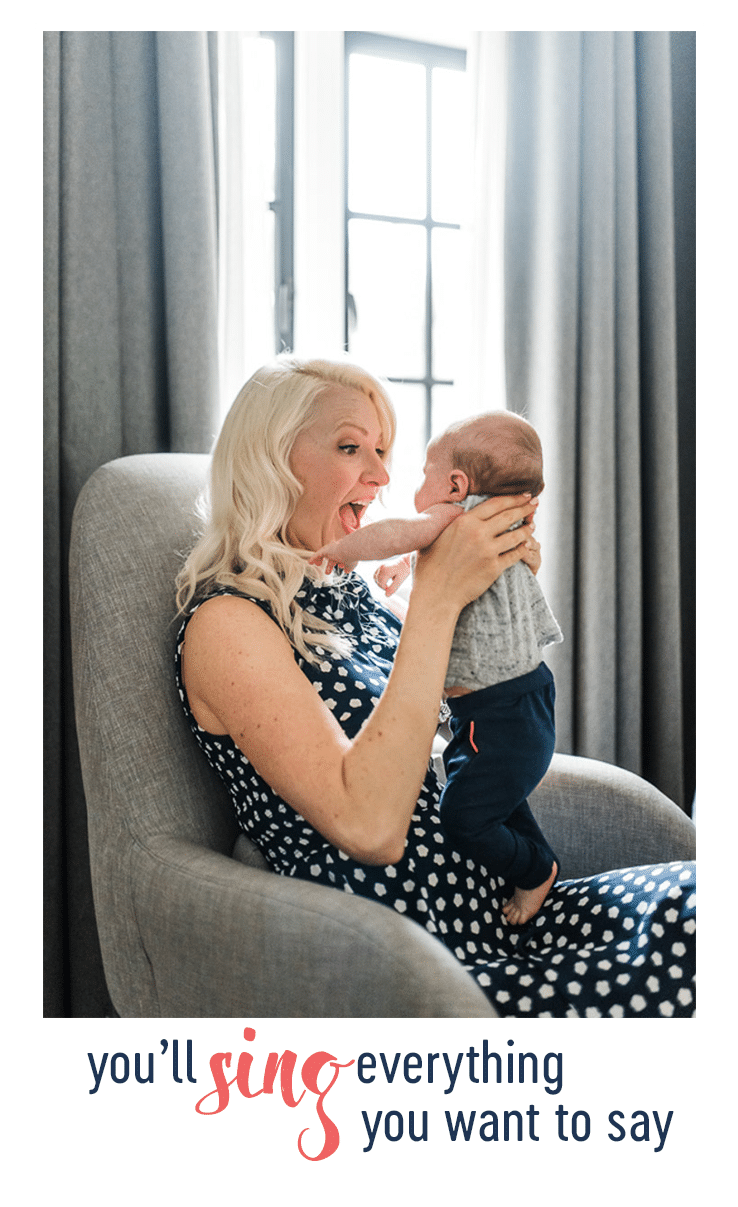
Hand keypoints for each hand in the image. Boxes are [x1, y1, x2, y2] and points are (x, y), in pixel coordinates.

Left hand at [308, 542, 356, 573]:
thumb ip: (348, 567)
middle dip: (330, 565)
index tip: (341, 566)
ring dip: (320, 560)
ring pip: (324, 555)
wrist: (350, 549)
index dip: (340, 563)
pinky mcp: (325, 550)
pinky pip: (317, 554)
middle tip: (327, 572)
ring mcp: (331, 549)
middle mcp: (338, 550)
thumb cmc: (352, 556)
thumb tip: (346, 571)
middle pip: (332, 558)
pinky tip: (310, 562)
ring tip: (317, 565)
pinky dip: (313, 558)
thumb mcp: (351, 564)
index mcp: (345, 553)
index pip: (341, 558)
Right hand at [374, 555, 411, 595]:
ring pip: (375, 578)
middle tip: (389, 587)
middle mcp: (382, 567)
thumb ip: (393, 588)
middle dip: (382, 586)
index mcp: (387, 570)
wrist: (406, 561)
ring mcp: (380, 566)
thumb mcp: (400, 580)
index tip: (390, 589)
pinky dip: (378, 578)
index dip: (385, 588)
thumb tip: (386, 595)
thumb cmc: (404, 569)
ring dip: (379, 583)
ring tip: (386, 584)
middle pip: (377, 581)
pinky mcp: (380, 566)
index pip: (381, 583)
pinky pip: (376, 574)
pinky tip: (384, 580)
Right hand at [414, 494, 538, 611]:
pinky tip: (527, 545)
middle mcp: (478, 533)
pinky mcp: (494, 568)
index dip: (513, 498)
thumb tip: (457, 513)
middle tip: (535, 503)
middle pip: (509, 516)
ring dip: (527, 528)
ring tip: (532, 524)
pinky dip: (523, 548)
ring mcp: (488, 551)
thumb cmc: (429, 567)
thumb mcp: (436, 536)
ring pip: (515, 535)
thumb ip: (451, 523)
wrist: (435, 594)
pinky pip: (515, 555)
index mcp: (464, 521)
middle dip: (525, 508)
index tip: (524, 495)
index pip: (496, 504)